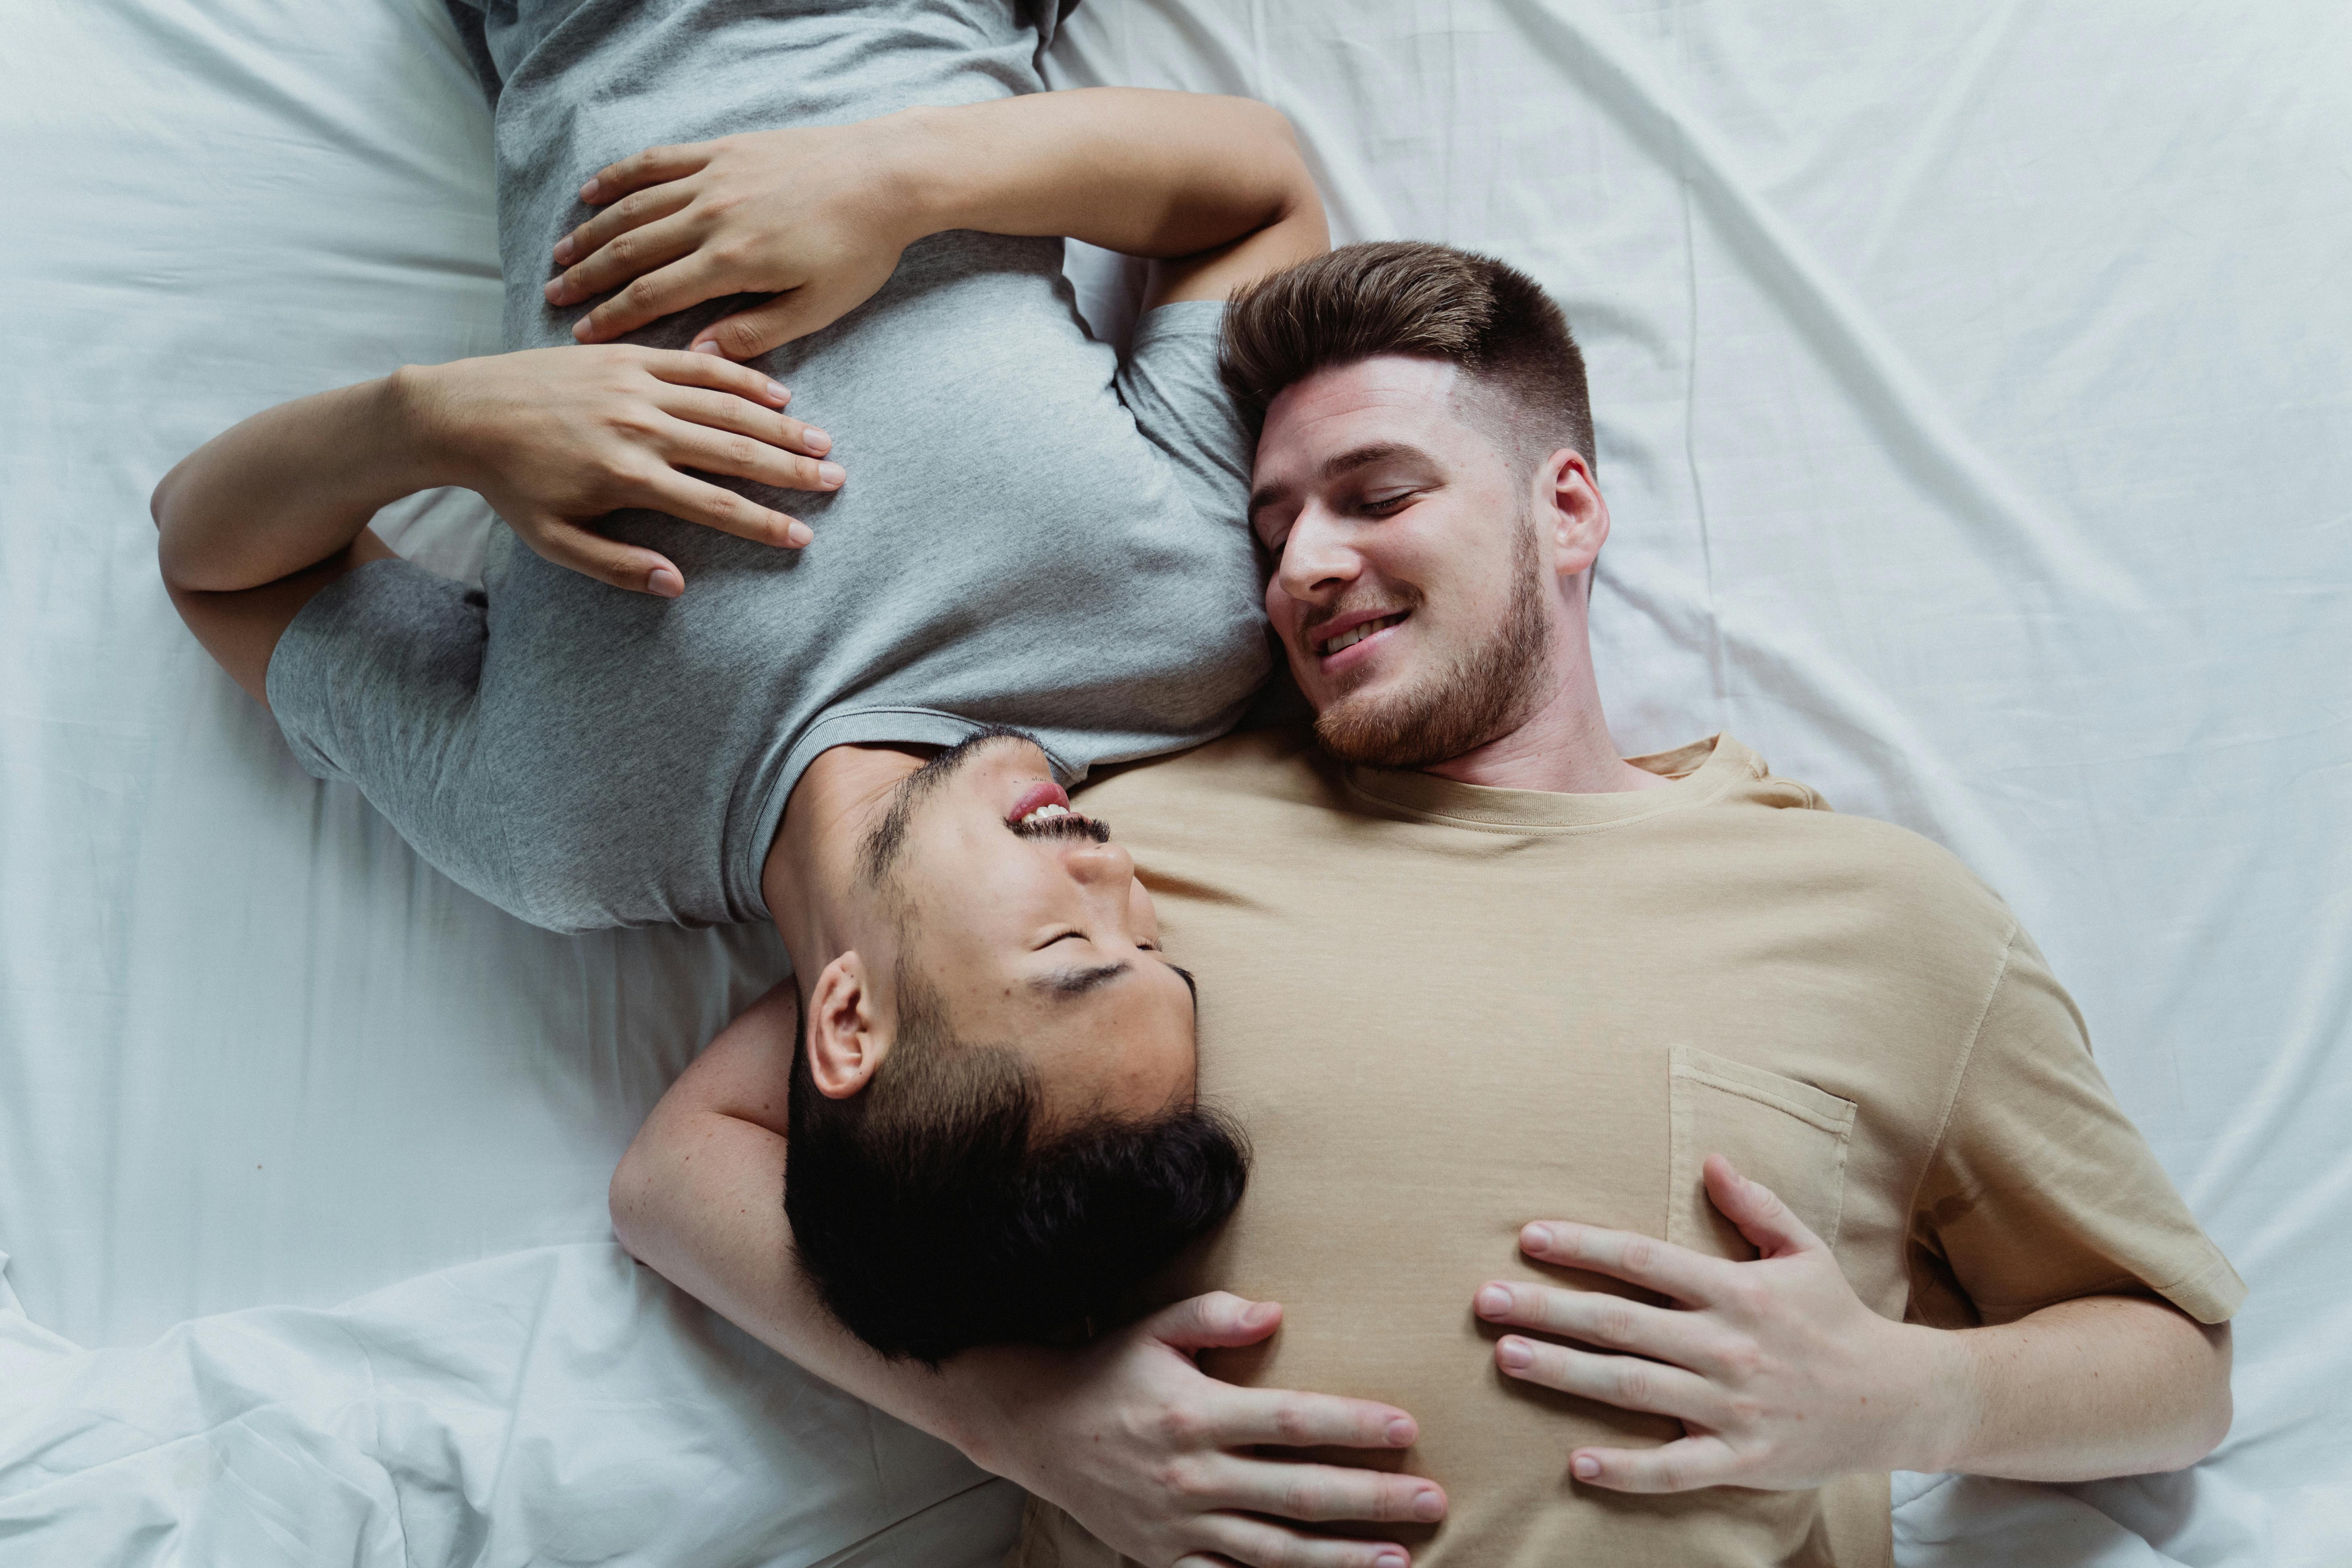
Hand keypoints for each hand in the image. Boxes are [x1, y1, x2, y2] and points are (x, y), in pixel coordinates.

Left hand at [399, 345, 839, 594]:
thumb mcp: (553, 541)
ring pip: (725, 406)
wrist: (464, 410)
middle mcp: (640, 427)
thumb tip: (674, 584)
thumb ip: (615, 566)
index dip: (763, 524)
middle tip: (835, 482)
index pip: (714, 504)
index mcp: (627, 476)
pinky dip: (741, 378)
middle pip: (734, 451)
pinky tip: (778, 392)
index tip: (802, 538)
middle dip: (791, 470)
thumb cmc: (510, 484)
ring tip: (821, 442)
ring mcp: (637, 387)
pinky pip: (697, 365)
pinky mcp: (629, 357)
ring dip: (779, 425)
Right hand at [547, 126, 919, 359]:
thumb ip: (755, 331)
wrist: (887, 175)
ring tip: (561, 254)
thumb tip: (701, 354)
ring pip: (634, 206)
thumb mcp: (816, 306)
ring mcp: (713, 177)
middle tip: (554, 298)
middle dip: (588, 277)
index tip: (583, 335)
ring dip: (592, 230)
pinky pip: (658, 161)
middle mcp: (710, 216)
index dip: (613, 318)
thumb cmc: (859, 249)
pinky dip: (619, 176)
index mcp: (730, 262)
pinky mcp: (722, 149)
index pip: (653, 295)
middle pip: (630, 250)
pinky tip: (592, 191)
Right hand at [954, 1292, 1447, 1567]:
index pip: (1293, 1422)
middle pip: (1299, 1493)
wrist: (1034, 1426)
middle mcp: (1194, 1474)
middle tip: (1432, 1501)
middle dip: (1372, 1499)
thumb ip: (1216, 1315)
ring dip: (1341, 1559)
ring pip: (1275, 1551)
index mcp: (1198, 1413)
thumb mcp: (1155, 1328)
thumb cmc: (1107, 1370)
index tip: (1407, 1427)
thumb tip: (1277, 1313)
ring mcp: (1180, 1524)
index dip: (1353, 1427)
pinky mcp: (1165, 1555)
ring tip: (1398, 1560)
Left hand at [1473, 1155, 1948, 1492]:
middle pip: (1620, 1324)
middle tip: (1486, 1302)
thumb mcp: (1804, 1251)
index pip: (1643, 1262)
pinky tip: (1577, 1464)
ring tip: (1506, 1359)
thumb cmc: (1839, 1318)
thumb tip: (1712, 1159)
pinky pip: (1675, 1468)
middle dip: (1548, 1310)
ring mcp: (1732, 1405)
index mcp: (1735, 1291)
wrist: (1898, 1399)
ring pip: (1633, 1388)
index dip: (1583, 1248)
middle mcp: (1726, 1345)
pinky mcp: (1742, 1459)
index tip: (1528, 1238)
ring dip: (1565, 1374)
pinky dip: (1627, 1470)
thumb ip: (1755, 1206)